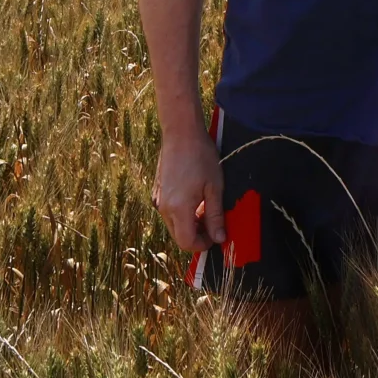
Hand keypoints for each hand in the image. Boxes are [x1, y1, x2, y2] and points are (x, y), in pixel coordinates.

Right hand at [153, 131, 227, 254]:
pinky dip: (181, 213)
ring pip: (173, 224)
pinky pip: (169, 212)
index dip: (202, 245)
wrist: (181, 132)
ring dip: (189, 224)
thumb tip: (219, 239)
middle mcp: (164, 207)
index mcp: (178, 209)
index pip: (187, 242)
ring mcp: (158, 199)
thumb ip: (216, 216)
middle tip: (213, 223)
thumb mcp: (215, 187)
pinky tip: (194, 198)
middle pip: (178, 236)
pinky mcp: (157, 191)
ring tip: (205, 208)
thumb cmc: (201, 156)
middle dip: (196, 235)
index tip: (216, 236)